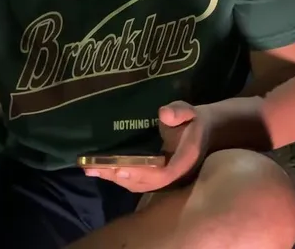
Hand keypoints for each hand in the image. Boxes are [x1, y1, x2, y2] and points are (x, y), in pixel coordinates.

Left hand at [83, 101, 210, 193]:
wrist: (204, 132)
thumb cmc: (193, 120)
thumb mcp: (190, 111)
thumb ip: (179, 112)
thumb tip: (164, 113)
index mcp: (184, 162)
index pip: (163, 174)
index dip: (142, 173)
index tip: (121, 167)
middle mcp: (173, 176)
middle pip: (144, 183)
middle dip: (119, 176)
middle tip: (95, 167)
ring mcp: (163, 179)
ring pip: (137, 184)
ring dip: (114, 177)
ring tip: (91, 169)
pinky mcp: (154, 177)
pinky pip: (135, 181)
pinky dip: (117, 176)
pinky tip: (100, 170)